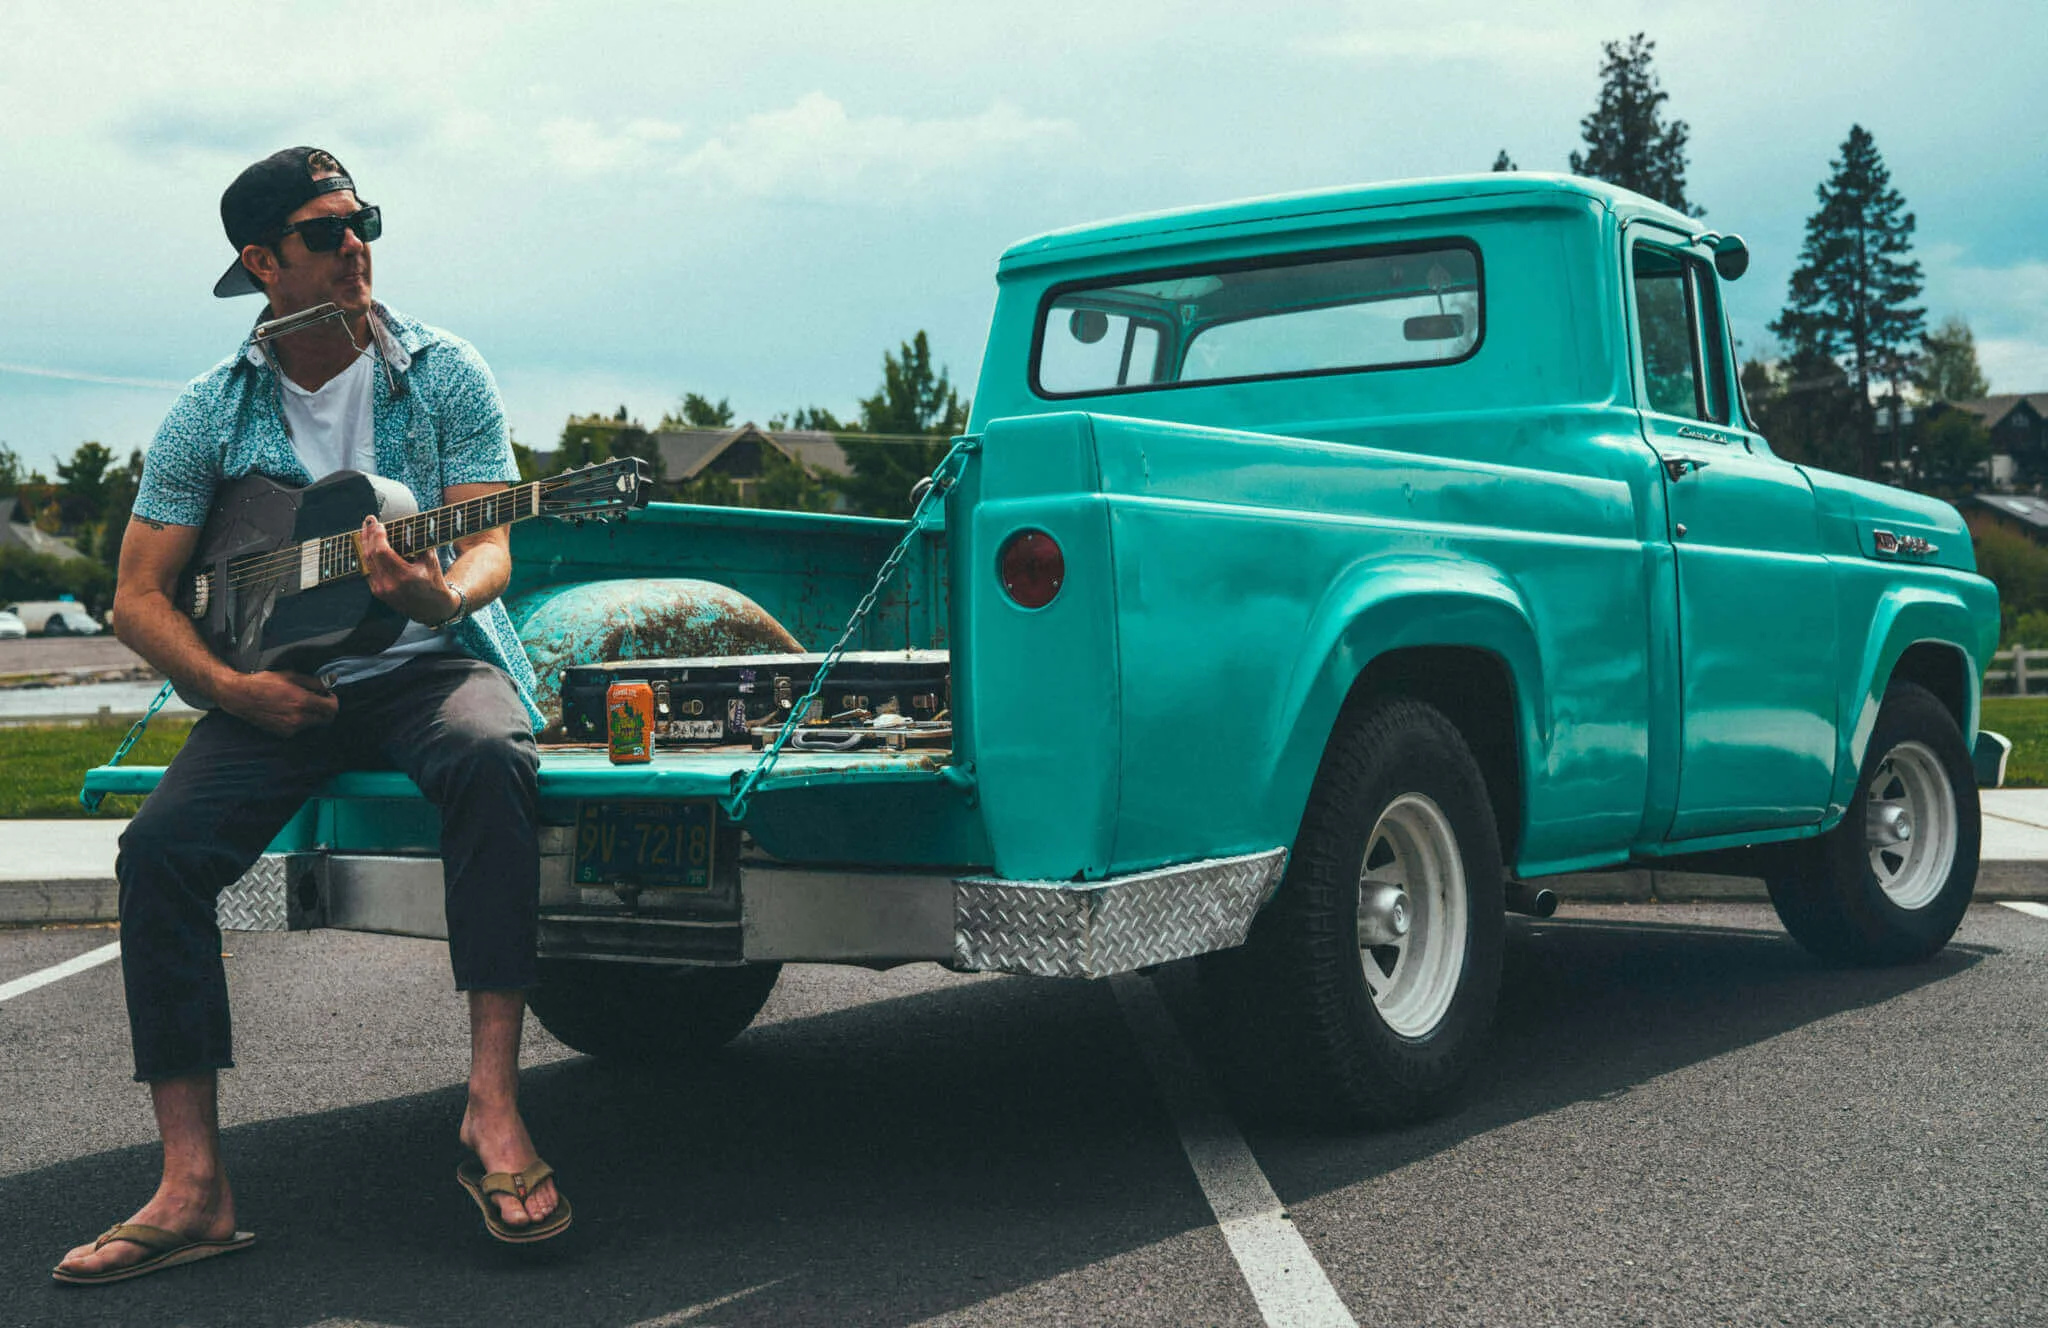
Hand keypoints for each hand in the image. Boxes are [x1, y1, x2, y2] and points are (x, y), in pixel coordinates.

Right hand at [220, 670, 339, 736]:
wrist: (241, 697)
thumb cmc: (264, 683)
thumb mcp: (291, 676)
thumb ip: (313, 682)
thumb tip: (328, 684)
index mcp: (303, 702)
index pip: (332, 708)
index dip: (333, 701)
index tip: (328, 696)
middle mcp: (299, 718)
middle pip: (326, 719)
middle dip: (325, 709)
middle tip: (318, 700)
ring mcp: (291, 728)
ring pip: (313, 724)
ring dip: (313, 715)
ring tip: (300, 704)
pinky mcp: (283, 733)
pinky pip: (300, 728)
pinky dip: (300, 721)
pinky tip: (289, 711)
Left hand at [358, 515, 459, 624]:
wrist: (433, 609)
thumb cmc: (434, 583)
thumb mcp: (431, 561)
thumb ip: (418, 543)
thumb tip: (407, 525)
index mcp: (404, 576)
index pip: (382, 551)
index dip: (377, 535)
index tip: (378, 524)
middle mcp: (390, 585)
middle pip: (371, 555)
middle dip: (368, 535)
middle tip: (368, 521)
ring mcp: (382, 590)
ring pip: (366, 562)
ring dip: (365, 544)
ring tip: (365, 530)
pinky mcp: (378, 592)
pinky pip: (369, 570)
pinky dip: (368, 556)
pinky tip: (368, 546)